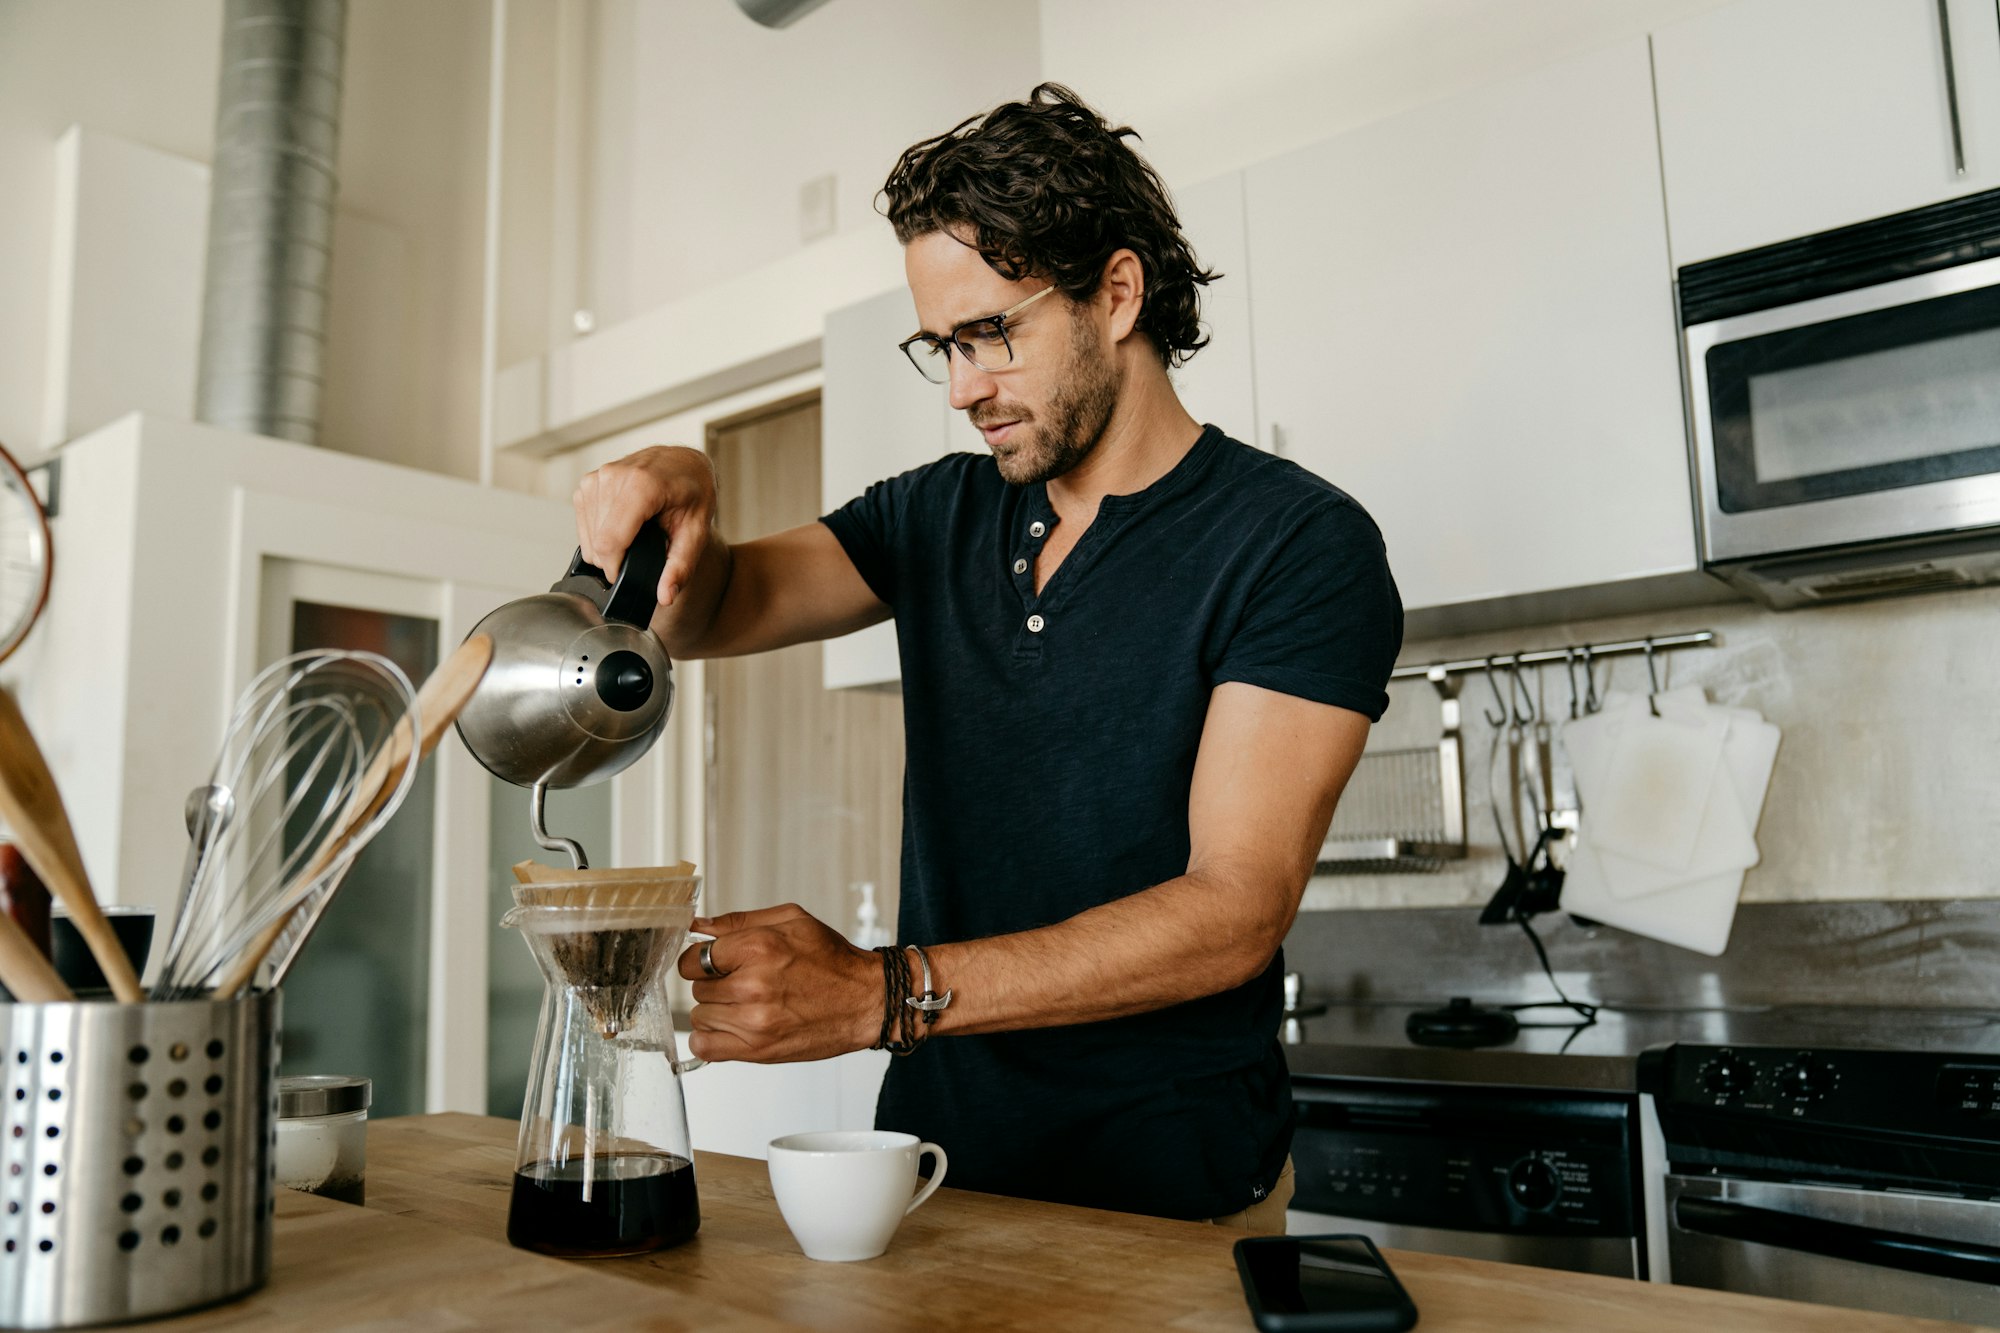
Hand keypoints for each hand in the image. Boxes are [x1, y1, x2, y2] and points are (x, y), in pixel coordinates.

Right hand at [572, 445, 716, 606]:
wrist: (683, 461)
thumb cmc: (692, 491)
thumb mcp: (697, 531)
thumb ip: (681, 566)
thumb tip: (665, 596)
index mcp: (641, 485)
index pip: (610, 542)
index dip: (616, 568)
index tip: (629, 575)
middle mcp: (614, 477)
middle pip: (597, 543)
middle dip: (615, 560)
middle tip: (643, 551)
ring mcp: (597, 478)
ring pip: (588, 536)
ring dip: (607, 547)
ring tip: (636, 535)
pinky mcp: (588, 482)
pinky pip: (583, 524)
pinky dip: (599, 534)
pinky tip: (622, 526)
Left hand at [676, 904, 881, 1062]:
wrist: (866, 1000)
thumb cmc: (832, 960)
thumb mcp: (791, 920)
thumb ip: (739, 921)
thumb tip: (698, 925)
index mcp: (758, 946)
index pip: (693, 958)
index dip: (702, 960)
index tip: (715, 964)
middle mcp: (752, 984)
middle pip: (696, 989)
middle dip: (714, 984)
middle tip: (743, 983)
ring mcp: (754, 1020)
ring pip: (700, 1016)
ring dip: (716, 1011)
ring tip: (745, 1005)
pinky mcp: (758, 1049)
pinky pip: (705, 1047)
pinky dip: (711, 1039)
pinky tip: (732, 1028)